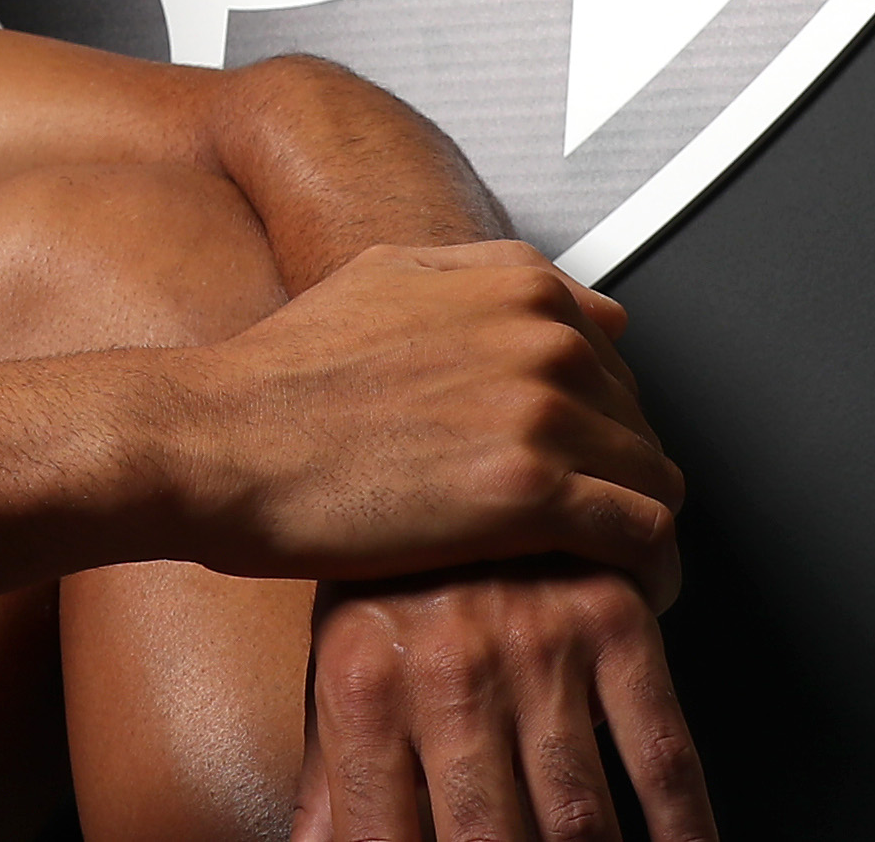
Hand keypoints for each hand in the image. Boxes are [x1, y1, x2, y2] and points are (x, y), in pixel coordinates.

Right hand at [185, 241, 685, 598]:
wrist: (220, 443)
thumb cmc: (282, 377)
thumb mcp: (387, 278)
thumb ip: (494, 280)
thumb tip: (597, 313)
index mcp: (518, 288)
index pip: (617, 364)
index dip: (595, 427)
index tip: (572, 471)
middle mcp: (542, 338)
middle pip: (639, 424)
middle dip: (613, 481)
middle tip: (570, 534)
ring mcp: (540, 413)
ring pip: (654, 481)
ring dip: (633, 532)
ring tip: (598, 576)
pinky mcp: (528, 495)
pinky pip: (644, 537)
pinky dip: (643, 574)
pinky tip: (611, 596)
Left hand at [297, 563, 713, 841]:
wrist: (427, 424)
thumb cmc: (382, 563)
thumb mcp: (335, 661)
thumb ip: (334, 778)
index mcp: (363, 686)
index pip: (387, 838)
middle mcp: (448, 669)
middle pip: (488, 841)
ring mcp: (536, 642)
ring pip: (578, 817)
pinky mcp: (612, 616)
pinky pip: (662, 749)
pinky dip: (683, 825)